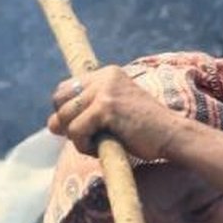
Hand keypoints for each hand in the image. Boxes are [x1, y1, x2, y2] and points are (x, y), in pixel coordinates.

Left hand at [48, 66, 183, 160]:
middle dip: (65, 123)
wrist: (172, 136)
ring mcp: (104, 90)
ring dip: (76, 138)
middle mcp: (104, 77)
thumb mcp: (117, 112)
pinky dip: (83, 145)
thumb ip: (89, 111)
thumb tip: (51, 124)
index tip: (80, 127)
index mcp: (108, 74)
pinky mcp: (105, 107)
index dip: (66, 111)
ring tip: (96, 145)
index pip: (67, 88)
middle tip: (86, 138)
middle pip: (60, 100)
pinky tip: (100, 148)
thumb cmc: (146, 131)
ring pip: (65, 117)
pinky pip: (76, 130)